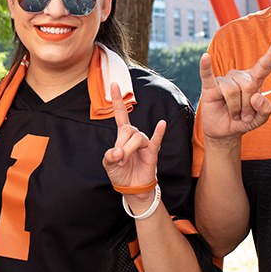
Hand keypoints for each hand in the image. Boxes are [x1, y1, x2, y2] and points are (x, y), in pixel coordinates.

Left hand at [102, 82, 165, 209]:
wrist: (132, 187)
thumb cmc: (120, 173)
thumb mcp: (108, 164)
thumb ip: (109, 156)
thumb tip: (118, 152)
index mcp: (122, 135)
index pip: (121, 114)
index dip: (118, 100)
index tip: (113, 83)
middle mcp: (134, 135)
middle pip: (128, 130)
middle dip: (122, 145)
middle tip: (119, 159)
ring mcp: (144, 143)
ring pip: (137, 138)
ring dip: (129, 151)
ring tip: (125, 162)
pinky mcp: (152, 151)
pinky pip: (156, 140)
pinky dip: (159, 132)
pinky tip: (162, 123)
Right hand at [197, 38, 270, 144]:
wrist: (225, 131)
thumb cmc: (244, 121)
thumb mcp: (261, 119)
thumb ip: (266, 110)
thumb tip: (256, 97)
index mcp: (254, 80)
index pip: (265, 65)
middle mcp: (239, 77)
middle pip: (249, 85)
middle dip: (248, 105)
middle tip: (244, 115)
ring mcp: (223, 81)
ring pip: (232, 90)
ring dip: (235, 107)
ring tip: (234, 113)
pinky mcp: (209, 87)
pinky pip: (207, 75)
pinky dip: (205, 66)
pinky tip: (205, 57)